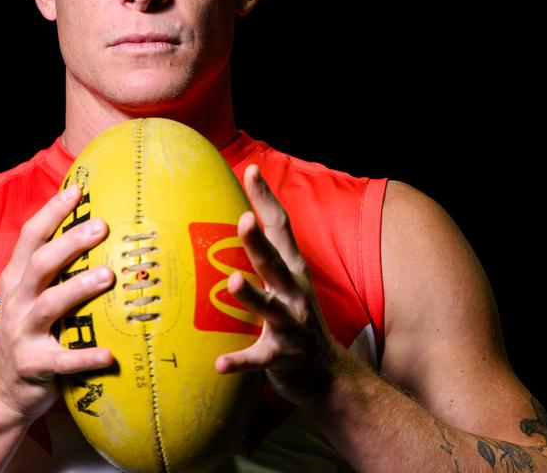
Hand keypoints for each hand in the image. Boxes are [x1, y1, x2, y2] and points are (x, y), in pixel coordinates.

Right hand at [0, 185, 117, 423]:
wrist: (0, 391)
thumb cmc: (25, 334)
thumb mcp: (26, 297)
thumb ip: (49, 270)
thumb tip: (91, 231)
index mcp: (15, 281)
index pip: (31, 238)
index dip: (53, 212)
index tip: (79, 191)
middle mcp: (16, 302)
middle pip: (41, 264)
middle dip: (70, 243)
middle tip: (102, 227)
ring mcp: (23, 334)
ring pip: (51, 305)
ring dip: (79, 288)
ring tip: (108, 276)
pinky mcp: (35, 366)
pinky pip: (63, 361)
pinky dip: (86, 357)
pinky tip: (110, 354)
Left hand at [215, 165, 348, 408]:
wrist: (327, 375)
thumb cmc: (295, 319)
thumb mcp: (286, 282)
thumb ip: (267, 255)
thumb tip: (240, 218)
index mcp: (293, 271)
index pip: (281, 228)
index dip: (266, 200)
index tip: (251, 171)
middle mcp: (295, 294)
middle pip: (275, 263)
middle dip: (259, 242)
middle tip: (243, 220)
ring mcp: (291, 326)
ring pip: (271, 308)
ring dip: (251, 295)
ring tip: (231, 281)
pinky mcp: (283, 357)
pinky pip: (259, 358)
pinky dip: (240, 361)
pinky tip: (219, 364)